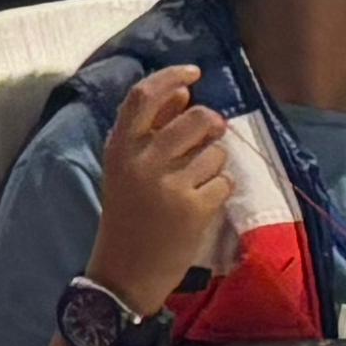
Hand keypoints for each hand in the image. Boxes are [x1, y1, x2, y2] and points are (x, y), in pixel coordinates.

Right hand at [87, 67, 232, 313]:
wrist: (124, 272)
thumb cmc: (129, 216)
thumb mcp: (127, 169)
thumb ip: (152, 130)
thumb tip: (183, 92)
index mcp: (120, 148)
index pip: (143, 97)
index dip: (171, 77)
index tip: (194, 73)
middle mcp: (142, 161)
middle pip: (197, 117)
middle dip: (212, 125)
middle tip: (208, 139)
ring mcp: (168, 185)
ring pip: (217, 151)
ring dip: (214, 164)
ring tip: (193, 185)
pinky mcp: (194, 208)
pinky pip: (225, 181)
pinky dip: (219, 191)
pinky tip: (200, 206)